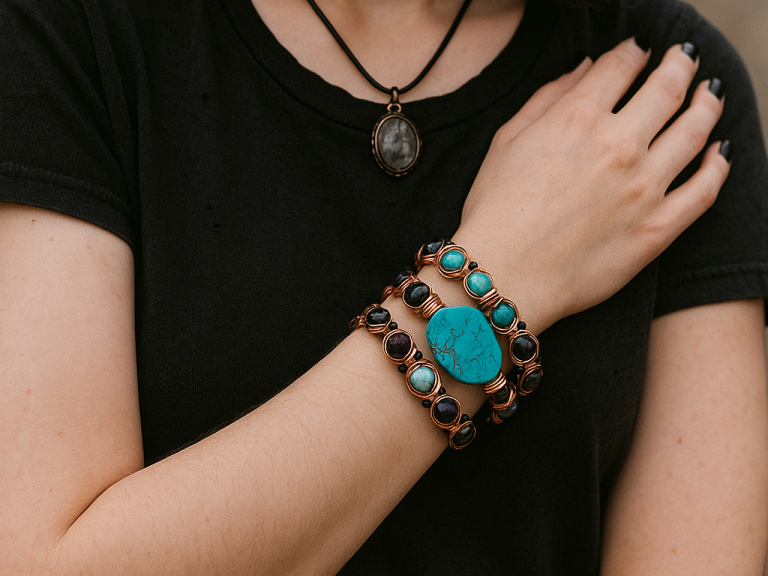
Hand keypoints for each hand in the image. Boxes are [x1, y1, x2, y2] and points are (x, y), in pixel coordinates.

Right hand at [456, 38, 729, 330]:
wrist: (502, 276)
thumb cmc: (494, 211)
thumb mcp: (506, 141)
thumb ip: (547, 98)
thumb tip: (585, 68)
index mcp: (576, 118)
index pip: (620, 66)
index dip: (632, 52)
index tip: (637, 52)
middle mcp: (617, 145)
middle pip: (667, 87)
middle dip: (678, 65)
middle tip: (681, 61)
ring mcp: (643, 187)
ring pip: (695, 129)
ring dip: (707, 103)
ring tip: (708, 94)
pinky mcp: (658, 227)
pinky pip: (705, 189)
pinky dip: (718, 164)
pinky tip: (719, 151)